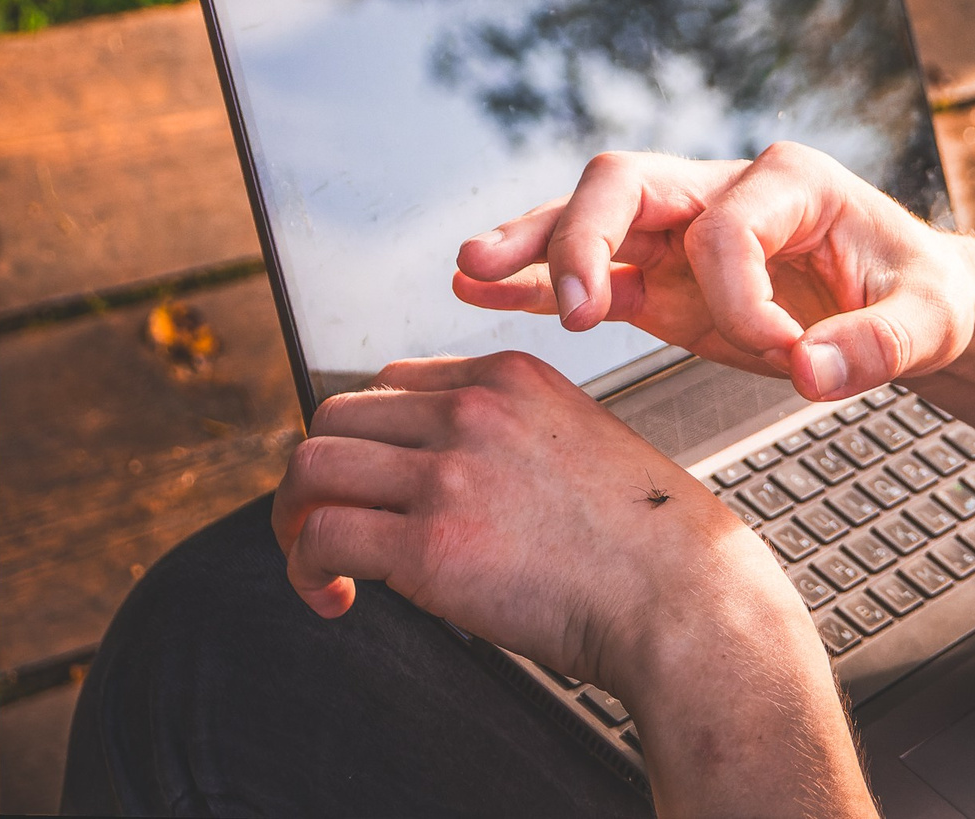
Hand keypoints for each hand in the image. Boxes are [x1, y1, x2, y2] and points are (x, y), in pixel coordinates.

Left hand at [271, 352, 795, 684]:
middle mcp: (474, 410)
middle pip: (337, 416)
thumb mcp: (582, 440)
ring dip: (296, 519)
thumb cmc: (646, 539)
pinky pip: (319, 537)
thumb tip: (442, 475)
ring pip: (310, 467)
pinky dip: (305, 571)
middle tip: (328, 523)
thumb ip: (511, 436)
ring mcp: (448, 473)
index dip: (370, 438)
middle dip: (320, 475)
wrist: (679, 594)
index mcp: (514, 377)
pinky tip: (336, 598)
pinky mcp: (428, 545)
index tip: (375, 484)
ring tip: (318, 563)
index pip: (394, 381)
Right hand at [450, 143, 974, 404]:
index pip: (729, 225)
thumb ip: (880, 346)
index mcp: (792, 182)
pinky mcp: (664, 279)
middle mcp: (727, 190)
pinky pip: (593, 272)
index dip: (740, 298)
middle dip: (588, 235)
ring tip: (471, 272)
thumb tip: (816, 372)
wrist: (917, 303)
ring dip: (535, 246)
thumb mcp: (931, 320)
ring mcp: (686, 230)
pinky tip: (480, 293)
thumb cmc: (925, 296)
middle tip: (573, 307)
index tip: (786, 356)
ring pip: (594, 219)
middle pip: (631, 183)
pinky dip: (537, 281)